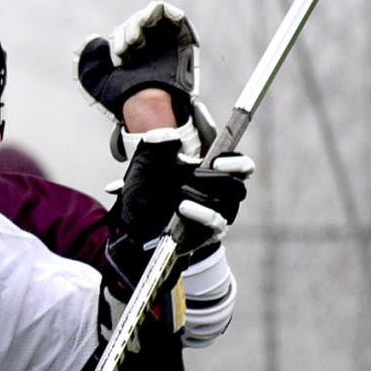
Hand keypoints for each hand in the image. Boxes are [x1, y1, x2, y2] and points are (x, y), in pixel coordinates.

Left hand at [75, 0, 198, 118]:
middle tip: (129, 45)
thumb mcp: (97, 81)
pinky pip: (173, 16)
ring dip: (141, 19)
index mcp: (130, 54)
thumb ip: (89, 60)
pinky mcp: (180, 38)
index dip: (119, 38)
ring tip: (137, 36)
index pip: (123, 32)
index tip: (120, 56)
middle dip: (129, 29)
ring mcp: (164, 41)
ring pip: (151, 17)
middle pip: (136, 22)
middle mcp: (148, 47)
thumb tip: (92, 39)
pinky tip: (155, 16)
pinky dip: (165, 11)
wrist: (147, 103)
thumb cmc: (124, 96)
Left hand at [105, 130, 252, 294]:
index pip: (241, 167)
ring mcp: (216, 215)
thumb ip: (155, 145)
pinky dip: (201, 214)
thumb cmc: (143, 188)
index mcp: (212, 174)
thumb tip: (165, 136)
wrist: (129, 221)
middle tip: (198, 174)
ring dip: (206, 197)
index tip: (217, 160)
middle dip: (221, 179)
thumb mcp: (145, 163)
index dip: (237, 162)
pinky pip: (215, 224)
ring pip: (227, 206)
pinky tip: (182, 208)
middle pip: (238, 187)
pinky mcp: (208, 234)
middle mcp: (220, 196)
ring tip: (181, 197)